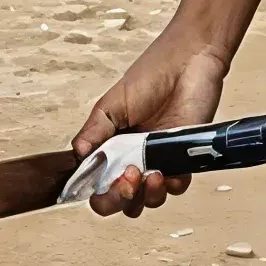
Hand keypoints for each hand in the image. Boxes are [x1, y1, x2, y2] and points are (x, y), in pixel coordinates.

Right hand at [72, 29, 230, 216]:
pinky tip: (166, 171)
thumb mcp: (111, 105)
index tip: (103, 182)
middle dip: (119, 199)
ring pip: (148, 200)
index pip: (96, 184)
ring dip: (146, 196)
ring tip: (149, 174)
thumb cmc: (149, 78)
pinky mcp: (184, 160)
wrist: (188, 65)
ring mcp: (158, 162)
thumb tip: (77, 157)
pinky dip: (171, 186)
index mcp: (109, 148)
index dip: (98, 192)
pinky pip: (177, 187)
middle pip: (121, 200)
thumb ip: (94, 132)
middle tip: (126, 180)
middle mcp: (132, 160)